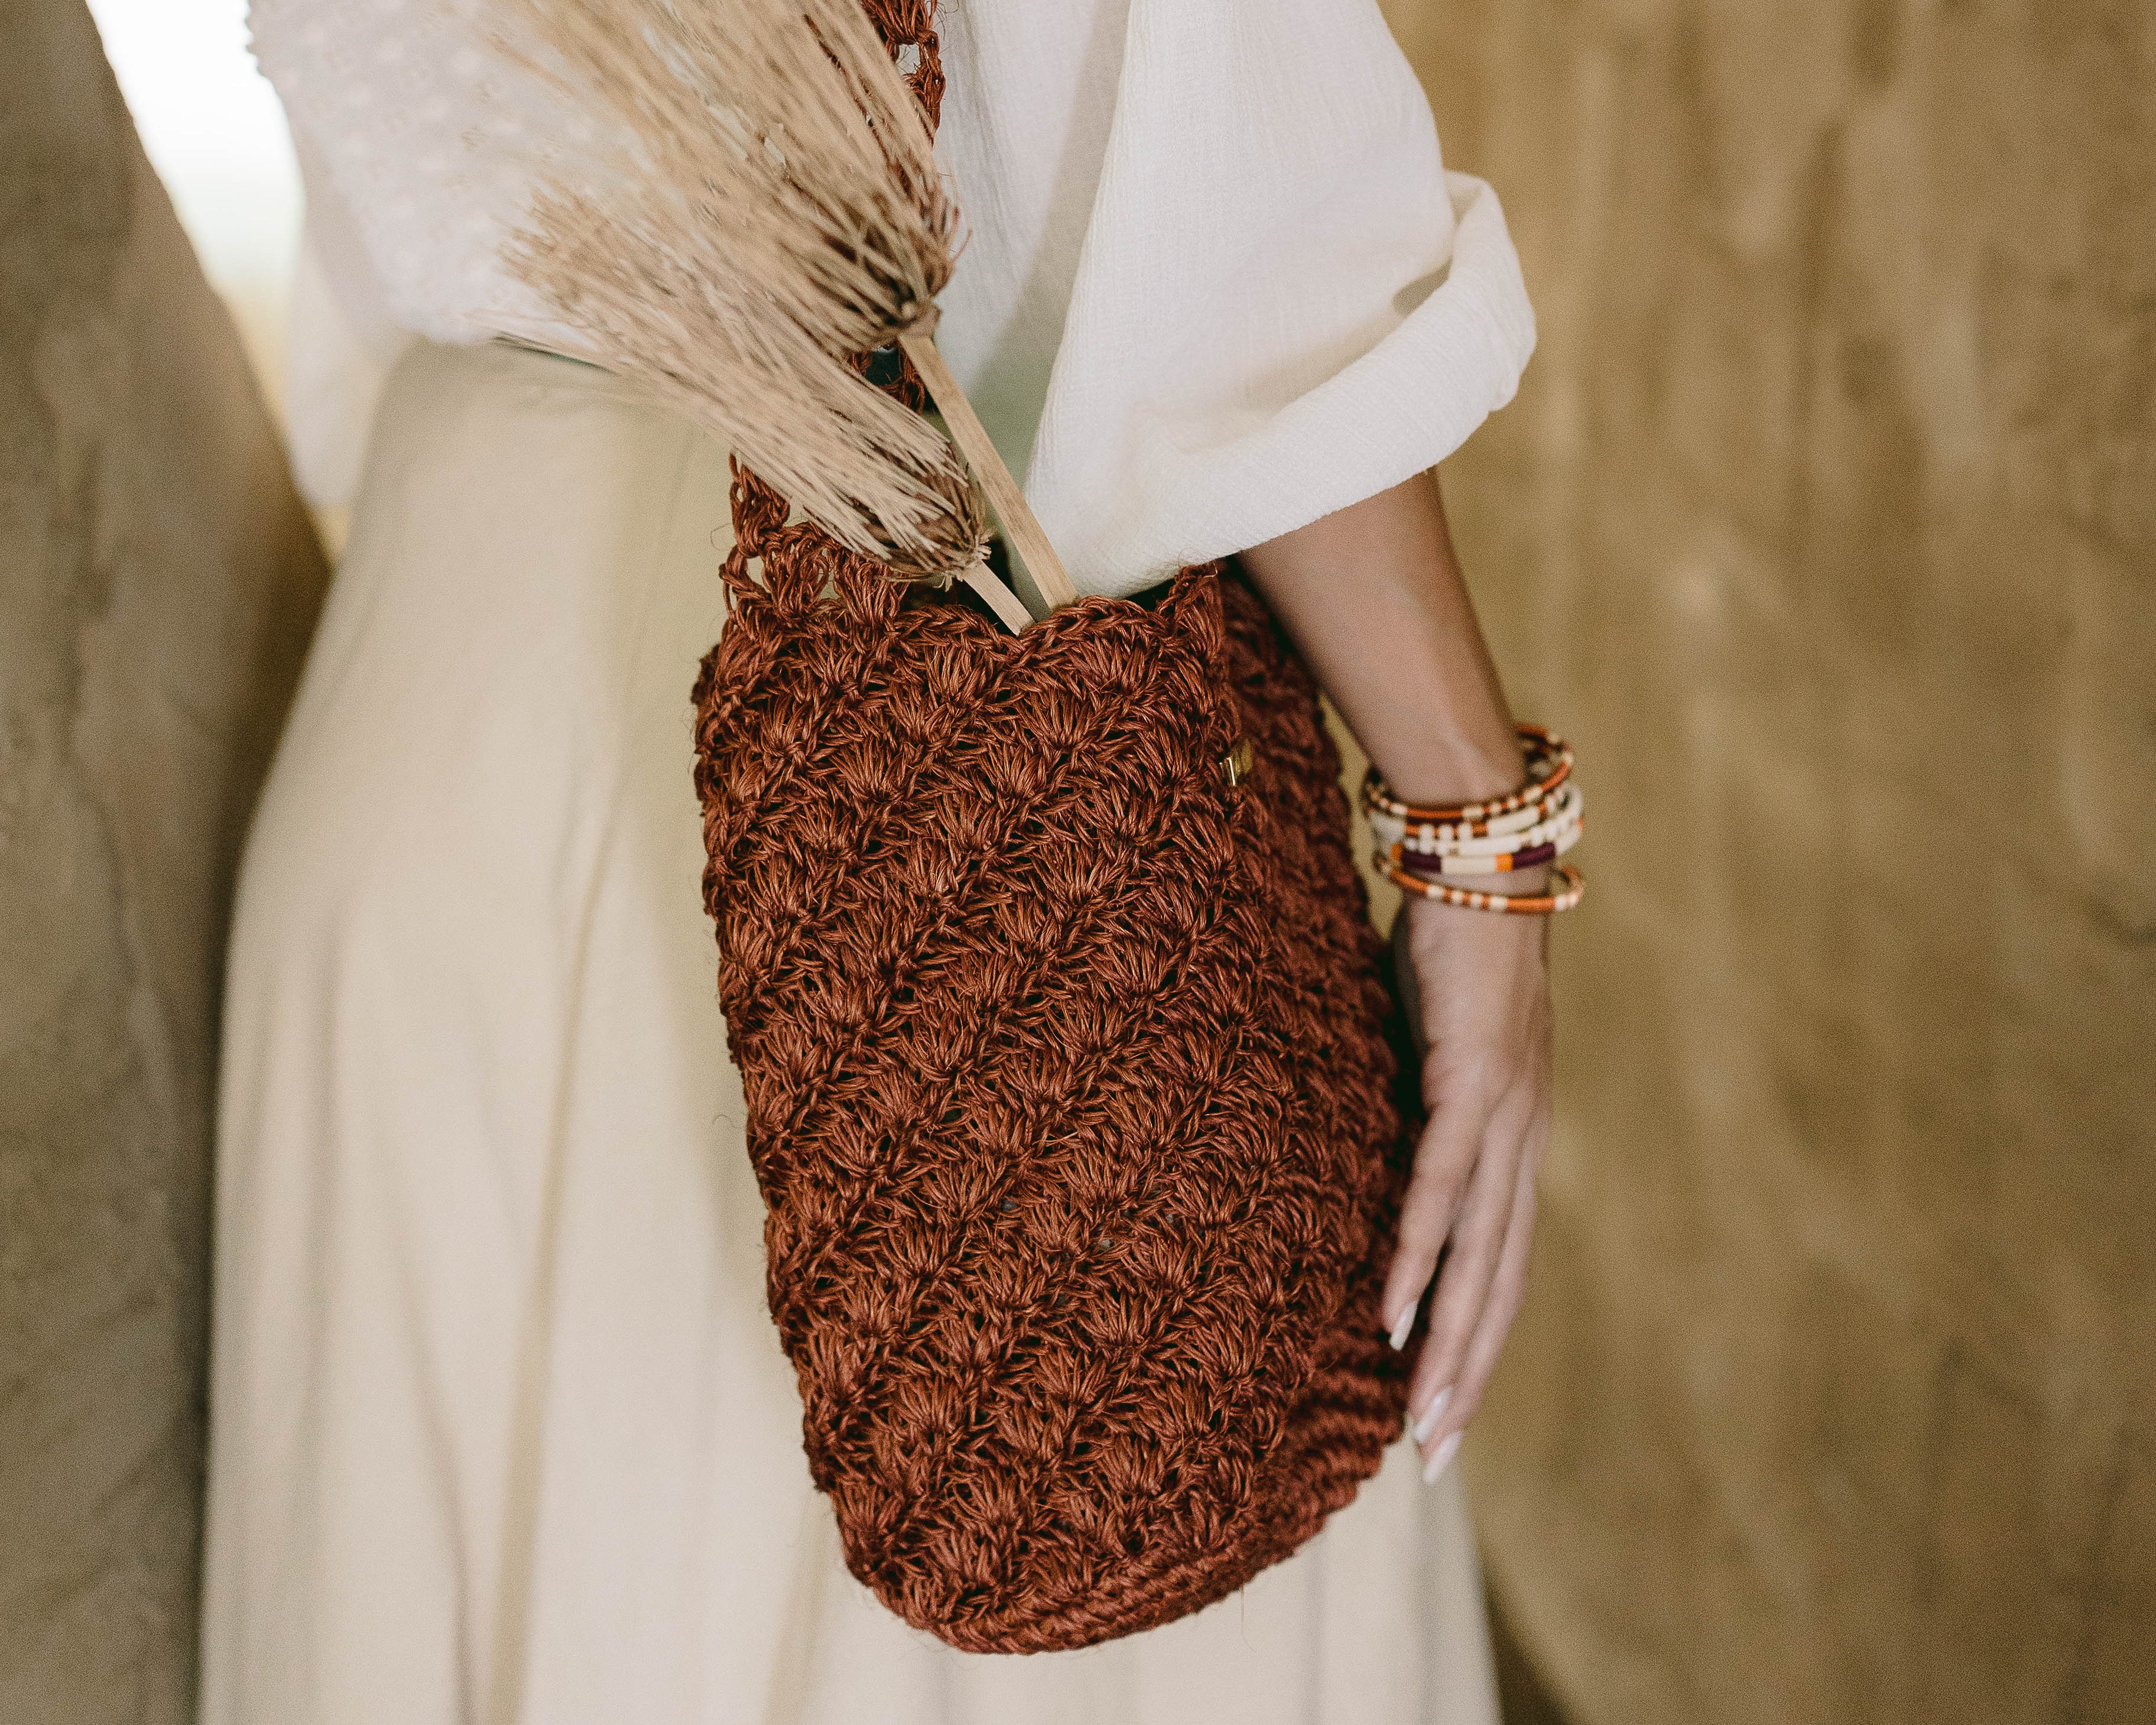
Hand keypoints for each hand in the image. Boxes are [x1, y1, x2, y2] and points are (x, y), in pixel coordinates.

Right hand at [1384, 886, 1551, 1481]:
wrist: (1485, 860)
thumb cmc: (1452, 946)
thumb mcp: (1430, 1043)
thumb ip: (1416, 1101)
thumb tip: (1371, 1139)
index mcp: (1520, 1136)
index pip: (1506, 1263)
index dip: (1480, 1339)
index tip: (1447, 1409)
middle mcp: (1526, 1141)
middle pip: (1504, 1285)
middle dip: (1469, 1377)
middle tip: (1436, 1458)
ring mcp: (1506, 1117)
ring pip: (1484, 1257)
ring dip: (1451, 1343)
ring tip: (1422, 1418)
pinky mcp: (1474, 1084)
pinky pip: (1441, 1186)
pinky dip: (1420, 1253)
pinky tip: (1394, 1309)